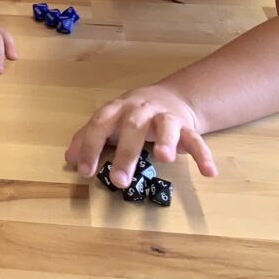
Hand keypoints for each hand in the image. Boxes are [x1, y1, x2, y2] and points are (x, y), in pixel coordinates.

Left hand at [65, 85, 217, 186]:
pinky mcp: (187, 127)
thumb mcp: (108, 122)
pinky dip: (203, 155)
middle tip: (118, 181)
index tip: (84, 170)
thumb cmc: (131, 115)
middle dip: (125, 153)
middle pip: (132, 127)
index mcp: (117, 109)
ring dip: (166, 140)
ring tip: (165, 158)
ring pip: (166, 125)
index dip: (90, 145)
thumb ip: (88, 138)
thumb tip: (69, 159)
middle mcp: (141, 110)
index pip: (100, 123)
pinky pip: (196, 140)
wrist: (170, 98)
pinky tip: (209, 172)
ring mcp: (165, 117)